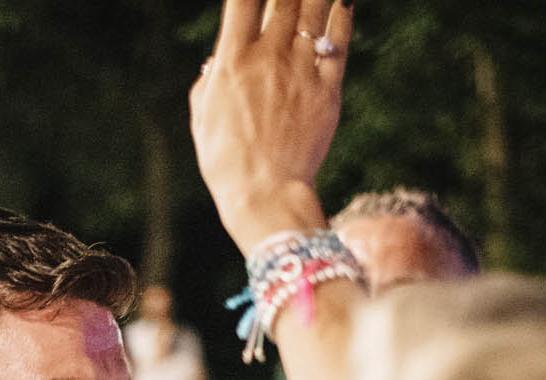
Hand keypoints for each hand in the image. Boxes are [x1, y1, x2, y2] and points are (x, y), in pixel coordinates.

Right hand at [189, 0, 352, 246]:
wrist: (265, 194)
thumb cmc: (225, 162)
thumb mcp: (203, 119)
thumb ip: (208, 82)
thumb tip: (217, 60)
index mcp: (232, 62)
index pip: (242, 0)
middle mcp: (268, 58)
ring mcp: (301, 71)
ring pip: (314, 11)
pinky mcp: (328, 89)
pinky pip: (339, 41)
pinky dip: (342, 16)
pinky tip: (342, 3)